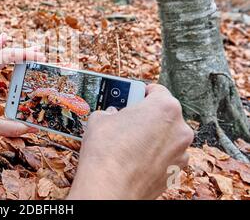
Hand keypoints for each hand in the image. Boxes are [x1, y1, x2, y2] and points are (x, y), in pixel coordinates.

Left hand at [0, 33, 43, 140]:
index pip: (6, 56)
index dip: (25, 56)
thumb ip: (11, 128)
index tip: (40, 57)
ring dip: (12, 50)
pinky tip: (3, 40)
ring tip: (29, 48)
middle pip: (3, 52)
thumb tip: (33, 129)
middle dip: (23, 53)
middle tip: (40, 53)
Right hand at [67, 84, 193, 199]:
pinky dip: (153, 156)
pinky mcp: (176, 172)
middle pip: (164, 114)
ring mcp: (180, 153)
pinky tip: (134, 159)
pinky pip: (165, 156)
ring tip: (128, 143)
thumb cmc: (107, 152)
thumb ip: (112, 112)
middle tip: (126, 120)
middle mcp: (180, 129)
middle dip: (146, 116)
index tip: (132, 96)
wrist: (109, 189)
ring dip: (151, 137)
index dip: (140, 92)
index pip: (156, 91)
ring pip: (166, 137)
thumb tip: (112, 116)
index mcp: (165, 107)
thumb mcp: (100, 119)